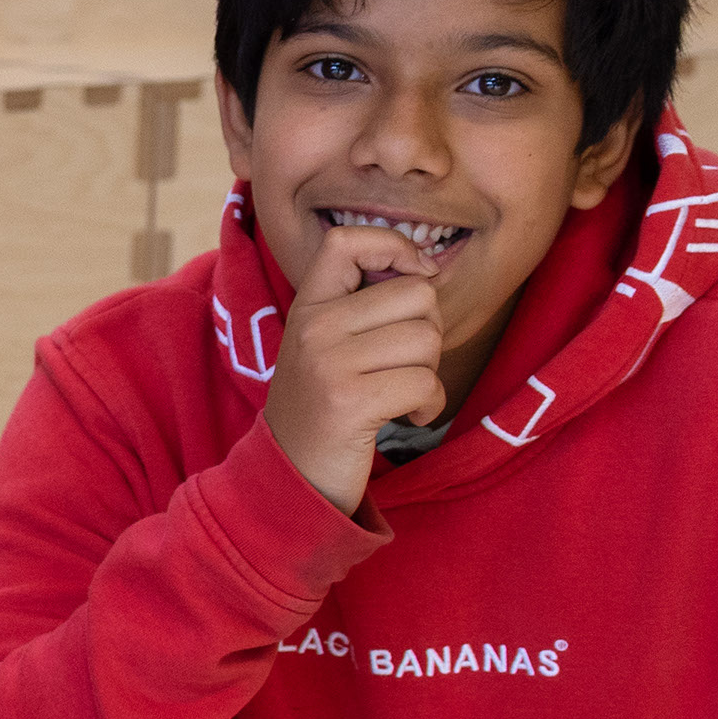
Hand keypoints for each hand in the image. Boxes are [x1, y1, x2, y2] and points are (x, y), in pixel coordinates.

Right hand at [265, 216, 451, 512]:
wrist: (288, 478)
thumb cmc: (322, 410)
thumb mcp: (325, 347)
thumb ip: (361, 307)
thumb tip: (426, 271)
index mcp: (307, 307)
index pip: (347, 240)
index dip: (394, 247)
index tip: (411, 277)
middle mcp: (313, 327)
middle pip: (416, 294)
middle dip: (428, 332)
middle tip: (402, 365)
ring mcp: (328, 363)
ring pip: (427, 339)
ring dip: (429, 373)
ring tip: (400, 393)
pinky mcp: (350, 401)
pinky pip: (425, 383)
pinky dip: (429, 405)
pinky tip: (408, 417)